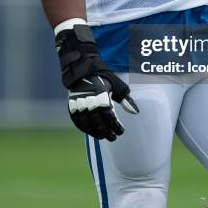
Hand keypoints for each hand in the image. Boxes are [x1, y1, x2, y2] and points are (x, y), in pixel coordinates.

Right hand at [55, 24, 138, 139]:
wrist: (83, 69)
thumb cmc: (103, 77)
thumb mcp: (117, 85)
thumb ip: (126, 99)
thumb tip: (135, 112)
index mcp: (102, 96)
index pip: (110, 117)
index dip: (116, 126)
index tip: (121, 131)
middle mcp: (89, 102)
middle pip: (98, 123)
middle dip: (107, 132)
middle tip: (113, 137)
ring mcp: (79, 105)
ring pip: (87, 125)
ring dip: (96, 133)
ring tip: (103, 137)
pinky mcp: (71, 106)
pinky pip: (77, 122)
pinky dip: (84, 129)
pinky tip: (91, 132)